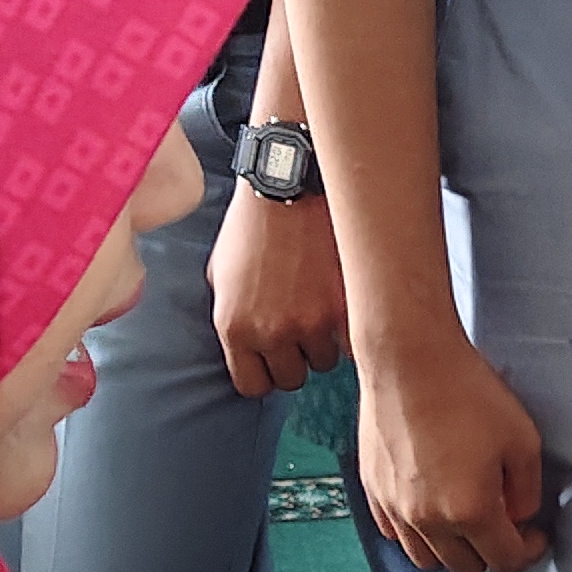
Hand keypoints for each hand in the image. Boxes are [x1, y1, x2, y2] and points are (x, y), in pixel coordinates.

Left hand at [212, 184, 348, 395]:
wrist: (289, 185)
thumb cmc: (252, 224)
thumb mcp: (220, 273)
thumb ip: (230, 315)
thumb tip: (244, 345)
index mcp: (235, 327)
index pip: (253, 386)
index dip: (265, 373)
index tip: (273, 359)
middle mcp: (272, 332)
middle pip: (292, 379)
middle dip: (295, 358)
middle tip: (300, 331)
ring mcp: (312, 323)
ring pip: (325, 361)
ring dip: (325, 343)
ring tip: (321, 309)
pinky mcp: (346, 308)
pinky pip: (352, 342)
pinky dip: (349, 330)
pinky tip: (341, 305)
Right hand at [357, 328, 547, 571]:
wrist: (408, 358)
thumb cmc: (468, 392)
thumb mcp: (523, 440)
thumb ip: (527, 491)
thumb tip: (519, 515)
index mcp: (471, 511)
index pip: (505, 561)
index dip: (527, 552)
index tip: (534, 535)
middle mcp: (428, 520)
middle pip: (465, 568)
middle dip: (491, 552)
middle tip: (504, 523)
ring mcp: (394, 507)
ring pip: (426, 560)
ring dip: (452, 549)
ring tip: (465, 517)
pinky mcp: (373, 489)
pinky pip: (395, 533)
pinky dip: (417, 532)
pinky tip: (431, 503)